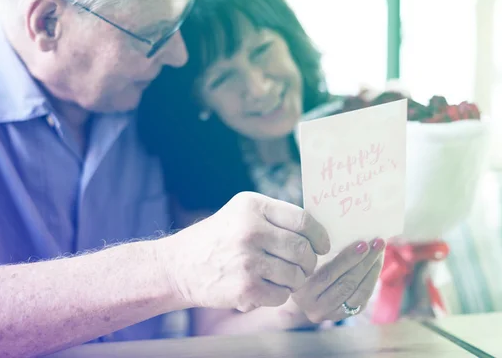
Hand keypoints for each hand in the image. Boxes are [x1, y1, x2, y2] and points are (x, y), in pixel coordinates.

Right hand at [165, 192, 330, 311]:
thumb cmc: (219, 238)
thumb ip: (276, 217)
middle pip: (303, 250)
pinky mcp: (245, 288)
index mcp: (253, 206)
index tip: (322, 246)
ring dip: (294, 280)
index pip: (303, 220)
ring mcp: (247, 260)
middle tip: (303, 266)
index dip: (319, 236)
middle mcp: (250, 230)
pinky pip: (281, 295)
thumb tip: (317, 232)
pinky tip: (264, 288)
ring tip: (280, 277)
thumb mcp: (242, 213)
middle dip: (309, 262)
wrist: (180, 265)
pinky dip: (278, 295)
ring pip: (296, 275)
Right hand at [292, 238, 384, 322]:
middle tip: (377, 243)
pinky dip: (372, 280)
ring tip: (379, 251)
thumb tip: (345, 227)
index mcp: (301, 291)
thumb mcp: (303, 255)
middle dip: (366, 262)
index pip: (328, 274)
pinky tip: (376, 263)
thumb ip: (315, 248)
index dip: (348, 259)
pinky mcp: (342, 316)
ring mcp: (329, 314)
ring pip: (358, 293)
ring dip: (373, 270)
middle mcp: (313, 307)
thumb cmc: (301, 261)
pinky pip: (362, 299)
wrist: (297, 283)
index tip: (362, 243)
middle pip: (346, 284)